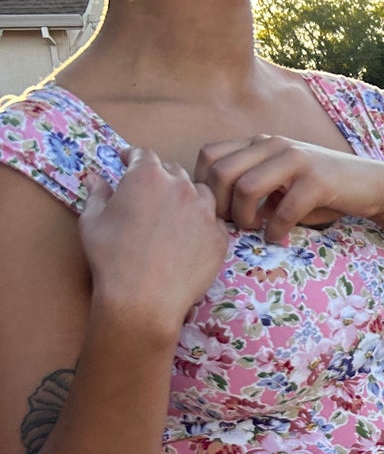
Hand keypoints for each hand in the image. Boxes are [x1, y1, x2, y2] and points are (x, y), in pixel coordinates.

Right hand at [80, 148, 229, 335]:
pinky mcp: (220, 238)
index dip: (134, 157)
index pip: (143, 154)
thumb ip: (96, 193)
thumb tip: (95, 178)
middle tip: (150, 194)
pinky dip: (203, 224)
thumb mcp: (92, 221)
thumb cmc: (112, 258)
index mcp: (147, 176)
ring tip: (174, 213)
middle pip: (174, 171)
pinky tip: (191, 237)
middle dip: (160, 177)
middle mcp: (181, 187)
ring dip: (187, 196)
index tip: (128, 162)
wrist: (143, 299)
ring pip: (199, 193)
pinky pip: (214, 222)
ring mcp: (205, 213)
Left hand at [195, 136, 383, 244]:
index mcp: (259, 143)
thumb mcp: (279, 183)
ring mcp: (295, 159)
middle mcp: (273, 145)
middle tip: (234, 226)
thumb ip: (250, 188)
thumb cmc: (320, 191)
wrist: (371, 184)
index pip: (209, 156)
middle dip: (219, 207)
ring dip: (245, 218)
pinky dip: (276, 230)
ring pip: (246, 188)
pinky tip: (278, 238)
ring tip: (255, 231)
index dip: (204, 187)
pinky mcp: (317, 180)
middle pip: (221, 172)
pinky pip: (283, 208)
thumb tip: (217, 212)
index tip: (217, 213)